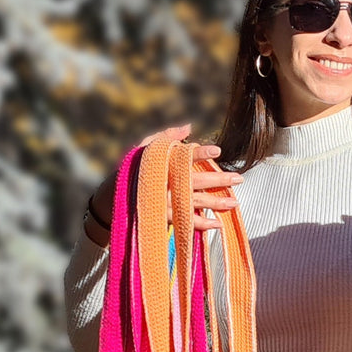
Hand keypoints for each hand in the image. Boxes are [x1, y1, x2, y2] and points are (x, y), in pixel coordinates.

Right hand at [86, 125, 241, 243]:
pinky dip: (202, 224)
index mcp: (160, 164)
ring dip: (216, 203)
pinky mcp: (163, 218)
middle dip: (219, 180)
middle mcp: (164, 183)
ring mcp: (164, 202)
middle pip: (196, 181)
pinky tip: (218, 224)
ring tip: (235, 203)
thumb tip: (188, 126)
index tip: (218, 150)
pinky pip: (185, 222)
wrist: (111, 200)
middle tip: (239, 178)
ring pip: (195, 203)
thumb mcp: (145, 150)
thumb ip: (167, 137)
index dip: (199, 153)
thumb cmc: (133, 170)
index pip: (182, 156)